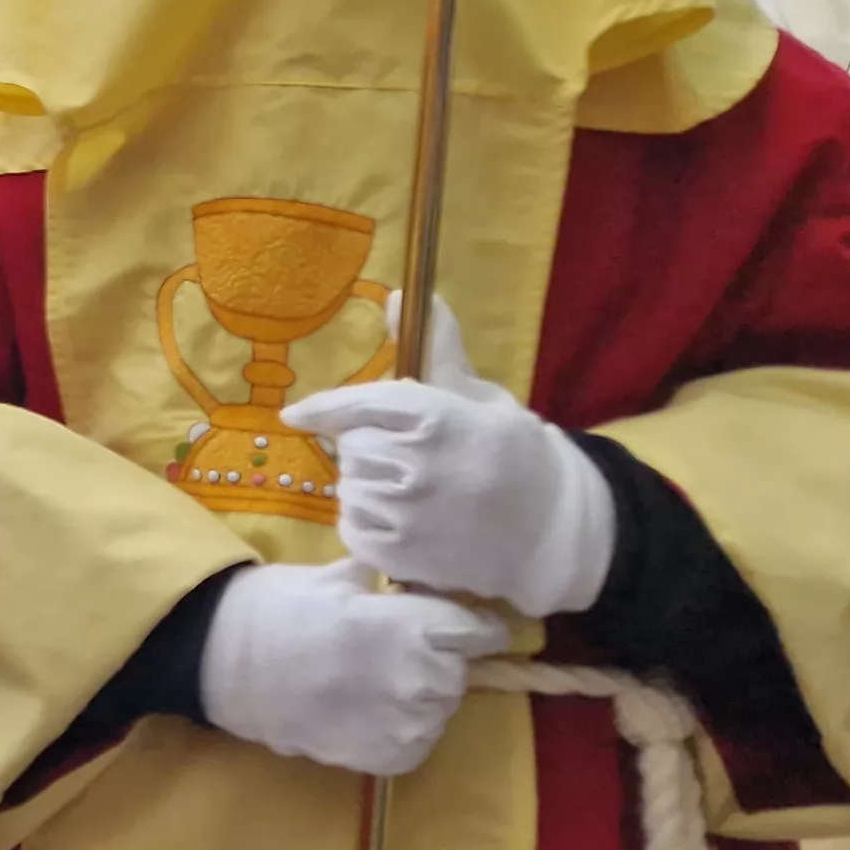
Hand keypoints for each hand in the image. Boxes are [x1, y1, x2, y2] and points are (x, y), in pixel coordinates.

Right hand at [199, 560, 510, 775]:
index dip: (468, 625)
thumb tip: (413, 578)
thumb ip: (387, 582)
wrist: (223, 664)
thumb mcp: (336, 576)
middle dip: (436, 660)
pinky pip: (416, 743)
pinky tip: (364, 712)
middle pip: (458, 672)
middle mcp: (424, 678)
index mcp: (418, 627)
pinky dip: (398, 729)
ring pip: (439, 710)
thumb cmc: (277, 607)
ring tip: (372, 684)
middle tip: (393, 651)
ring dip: (417, 698)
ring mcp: (408, 725)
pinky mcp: (388, 758)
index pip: (481, 632)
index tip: (453, 623)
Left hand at [284, 301, 613, 615]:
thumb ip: (437, 349)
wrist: (553, 530)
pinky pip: (351, 527)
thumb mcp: (482, 397)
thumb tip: (398, 295)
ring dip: (368, 486)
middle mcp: (416, 463)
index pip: (360, 404)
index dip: (324, 409)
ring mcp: (406, 512)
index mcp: (436, 417)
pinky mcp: (400, 554)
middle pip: (351, 447)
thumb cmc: (515, 455)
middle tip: (411, 460)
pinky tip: (404, 521)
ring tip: (414, 492)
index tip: (296, 415)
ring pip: (348, 487)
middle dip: (370, 448)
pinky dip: (366, 523)